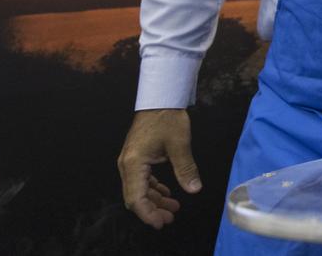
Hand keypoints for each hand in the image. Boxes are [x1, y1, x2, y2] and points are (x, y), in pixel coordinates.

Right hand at [117, 108, 202, 228]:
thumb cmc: (167, 117)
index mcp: (134, 163)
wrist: (160, 98)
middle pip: (136, 197)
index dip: (148, 214)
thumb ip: (186, 169)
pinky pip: (143, 180)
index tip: (162, 222)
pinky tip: (167, 192)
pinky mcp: (137, 158)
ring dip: (155, 200)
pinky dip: (154, 189)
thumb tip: (194, 189)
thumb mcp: (180, 144)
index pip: (136, 198)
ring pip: (139, 189)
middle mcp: (127, 165)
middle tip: (170, 217)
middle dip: (152, 210)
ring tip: (173, 207)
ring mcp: (130, 162)